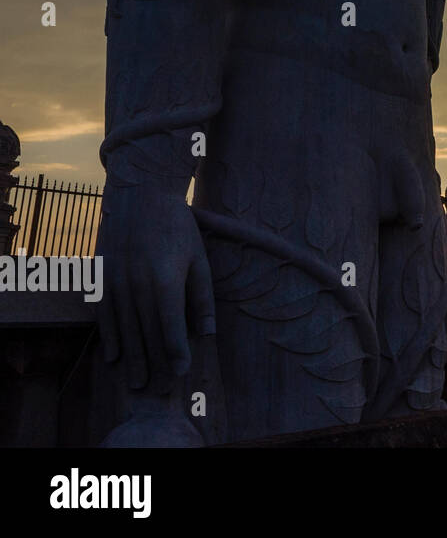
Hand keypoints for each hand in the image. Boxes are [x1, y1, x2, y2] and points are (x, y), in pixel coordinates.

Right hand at [97, 184, 215, 390]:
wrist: (140, 195)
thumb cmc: (177, 226)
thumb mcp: (198, 259)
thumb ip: (201, 297)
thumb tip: (207, 332)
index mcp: (164, 281)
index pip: (170, 328)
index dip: (176, 353)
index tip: (182, 373)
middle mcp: (136, 285)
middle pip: (145, 334)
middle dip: (154, 363)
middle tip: (159, 389)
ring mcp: (115, 282)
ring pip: (123, 329)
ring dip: (132, 358)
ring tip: (137, 382)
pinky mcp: (102, 277)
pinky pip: (104, 315)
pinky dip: (110, 338)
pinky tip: (115, 356)